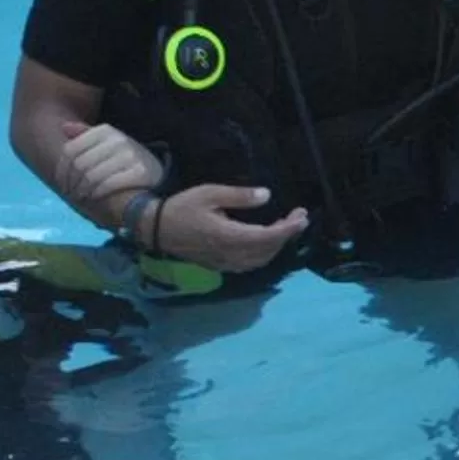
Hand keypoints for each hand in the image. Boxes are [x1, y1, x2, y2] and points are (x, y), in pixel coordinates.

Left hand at [59, 120, 164, 214]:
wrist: (157, 172)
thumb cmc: (124, 159)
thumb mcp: (105, 143)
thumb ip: (84, 135)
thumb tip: (64, 127)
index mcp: (105, 130)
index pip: (70, 150)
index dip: (61, 170)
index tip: (62, 184)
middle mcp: (118, 139)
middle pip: (79, 164)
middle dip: (71, 183)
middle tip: (70, 194)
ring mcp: (130, 155)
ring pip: (91, 176)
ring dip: (82, 191)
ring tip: (80, 197)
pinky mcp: (139, 172)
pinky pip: (108, 184)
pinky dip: (97, 193)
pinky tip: (94, 197)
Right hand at [153, 183, 309, 271]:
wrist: (156, 229)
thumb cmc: (182, 207)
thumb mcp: (210, 193)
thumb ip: (239, 196)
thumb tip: (266, 195)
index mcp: (229, 236)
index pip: (268, 237)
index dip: (289, 229)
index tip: (302, 217)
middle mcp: (230, 253)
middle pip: (269, 250)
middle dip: (288, 234)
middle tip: (299, 217)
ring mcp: (225, 262)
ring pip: (262, 259)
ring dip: (277, 245)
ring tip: (286, 226)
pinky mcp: (221, 265)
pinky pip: (250, 264)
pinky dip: (265, 254)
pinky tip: (268, 241)